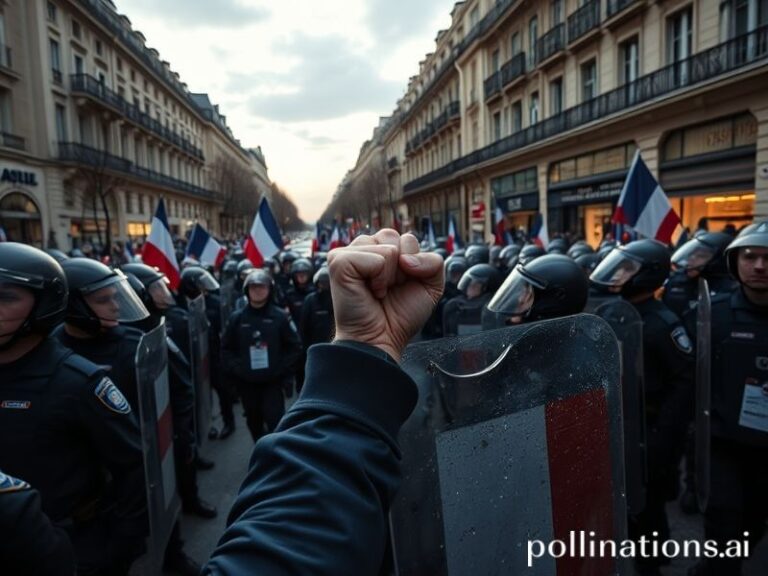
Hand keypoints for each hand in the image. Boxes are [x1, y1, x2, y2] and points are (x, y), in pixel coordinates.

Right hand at [328, 229, 443, 361]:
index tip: (399, 286)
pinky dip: (379, 279)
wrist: (381, 340)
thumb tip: (405, 257)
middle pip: (394, 235)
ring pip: (388, 246)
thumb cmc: (400, 316)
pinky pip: (377, 258)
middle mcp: (363, 249)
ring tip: (377, 290)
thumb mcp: (430, 286)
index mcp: (380, 250)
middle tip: (388, 288)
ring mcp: (348, 254)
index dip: (412, 265)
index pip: (406, 238)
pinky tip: (369, 291)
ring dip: (390, 275)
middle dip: (401, 266)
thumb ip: (434, 261)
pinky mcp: (339, 262)